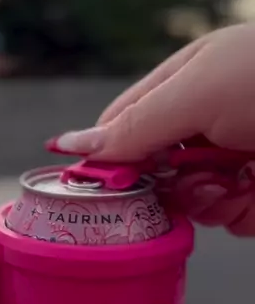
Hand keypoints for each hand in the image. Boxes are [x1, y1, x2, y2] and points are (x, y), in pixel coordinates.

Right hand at [50, 24, 254, 234]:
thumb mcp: (198, 93)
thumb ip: (135, 125)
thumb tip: (67, 144)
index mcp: (182, 86)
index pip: (123, 127)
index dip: (109, 159)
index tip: (102, 187)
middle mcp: (204, 124)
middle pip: (153, 175)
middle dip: (166, 186)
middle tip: (192, 176)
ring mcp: (232, 160)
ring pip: (191, 203)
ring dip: (208, 201)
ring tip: (235, 178)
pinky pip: (231, 218)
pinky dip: (241, 210)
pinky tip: (254, 187)